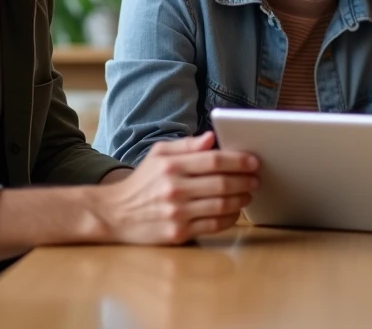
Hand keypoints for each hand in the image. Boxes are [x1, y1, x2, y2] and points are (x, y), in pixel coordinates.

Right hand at [93, 132, 258, 244]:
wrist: (115, 214)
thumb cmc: (142, 181)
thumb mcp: (158, 154)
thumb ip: (187, 145)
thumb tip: (212, 138)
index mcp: (171, 165)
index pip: (214, 160)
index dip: (238, 160)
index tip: (254, 161)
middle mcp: (174, 188)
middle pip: (221, 183)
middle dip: (245, 180)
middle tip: (256, 178)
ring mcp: (177, 213)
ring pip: (221, 205)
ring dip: (241, 199)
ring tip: (249, 193)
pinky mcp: (178, 233)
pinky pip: (213, 225)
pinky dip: (229, 218)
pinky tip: (235, 211)